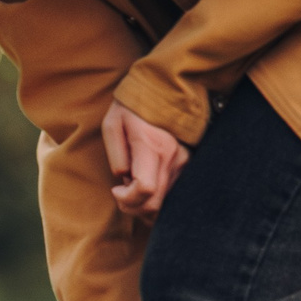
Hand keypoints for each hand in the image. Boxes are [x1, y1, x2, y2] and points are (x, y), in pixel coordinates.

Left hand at [101, 102, 186, 219]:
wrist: (162, 93)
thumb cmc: (131, 109)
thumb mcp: (112, 125)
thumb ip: (115, 155)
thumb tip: (123, 179)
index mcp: (152, 146)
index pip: (145, 189)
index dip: (127, 198)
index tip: (115, 189)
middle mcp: (173, 158)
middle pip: (155, 204)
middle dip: (132, 207)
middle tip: (120, 193)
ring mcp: (184, 164)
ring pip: (165, 205)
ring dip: (144, 204)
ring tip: (132, 186)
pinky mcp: (188, 167)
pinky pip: (172, 196)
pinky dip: (156, 199)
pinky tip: (144, 186)